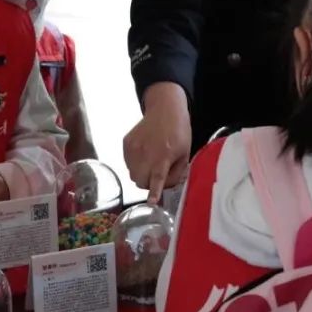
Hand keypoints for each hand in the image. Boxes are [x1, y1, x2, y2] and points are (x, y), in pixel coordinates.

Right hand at [123, 82, 191, 202]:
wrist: (165, 108)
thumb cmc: (179, 131)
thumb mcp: (185, 153)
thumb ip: (177, 173)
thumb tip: (166, 188)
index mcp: (164, 155)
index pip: (158, 178)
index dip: (154, 192)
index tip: (151, 202)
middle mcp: (147, 152)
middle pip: (140, 182)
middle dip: (148, 184)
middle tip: (157, 175)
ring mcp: (134, 148)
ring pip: (132, 174)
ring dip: (141, 174)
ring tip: (151, 162)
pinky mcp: (126, 143)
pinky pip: (127, 163)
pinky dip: (135, 164)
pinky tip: (145, 154)